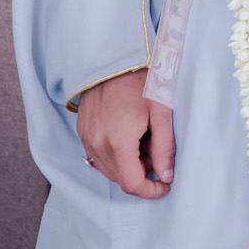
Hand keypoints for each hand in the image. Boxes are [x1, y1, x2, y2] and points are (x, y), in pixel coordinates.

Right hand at [77, 68, 174, 198]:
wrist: (111, 58)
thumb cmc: (140, 81)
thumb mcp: (161, 113)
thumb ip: (164, 148)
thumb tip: (166, 176)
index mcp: (117, 142)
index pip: (131, 184)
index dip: (150, 190)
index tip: (164, 185)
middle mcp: (96, 145)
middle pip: (120, 178)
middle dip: (142, 173)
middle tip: (157, 150)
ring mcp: (86, 139)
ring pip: (108, 169)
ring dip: (128, 164)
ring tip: (144, 139)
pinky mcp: (82, 132)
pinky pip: (98, 156)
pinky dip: (115, 155)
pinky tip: (129, 135)